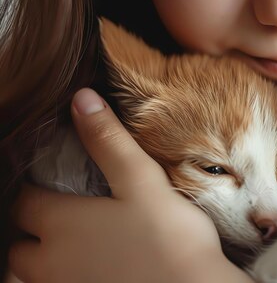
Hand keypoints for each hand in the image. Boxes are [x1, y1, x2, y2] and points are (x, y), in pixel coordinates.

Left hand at [9, 88, 252, 282]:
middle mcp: (51, 262)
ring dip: (48, 260)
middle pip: (20, 246)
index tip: (54, 185)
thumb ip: (108, 140)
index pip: (24, 202)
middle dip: (35, 232)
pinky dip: (71, 279)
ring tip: (81, 248)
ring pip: (36, 275)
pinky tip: (99, 270)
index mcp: (60, 224)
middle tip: (66, 220)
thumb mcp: (142, 181)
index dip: (35, 190)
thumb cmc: (170, 237)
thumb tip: (81, 97)